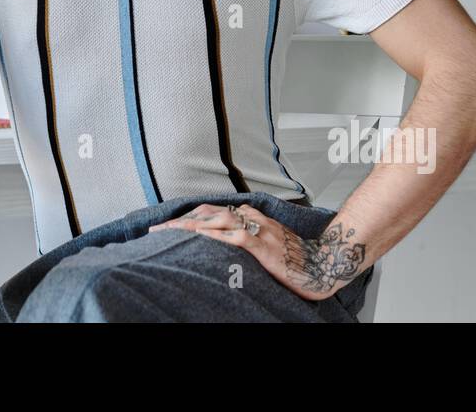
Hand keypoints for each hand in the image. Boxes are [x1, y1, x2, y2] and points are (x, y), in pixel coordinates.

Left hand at [148, 203, 367, 301]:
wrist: (321, 264)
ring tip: (167, 233)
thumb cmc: (293, 256)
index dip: (186, 217)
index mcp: (250, 214)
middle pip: (206, 213)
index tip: (165, 225)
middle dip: (178, 221)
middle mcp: (251, 217)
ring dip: (188, 227)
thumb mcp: (264, 241)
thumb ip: (244, 236)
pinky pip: (232, 237)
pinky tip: (197, 239)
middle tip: (155, 229)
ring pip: (215, 221)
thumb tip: (219, 240)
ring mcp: (256, 229)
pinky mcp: (261, 244)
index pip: (210, 211)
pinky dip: (213, 236)